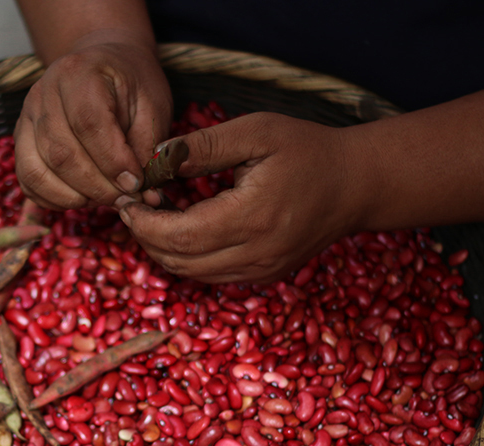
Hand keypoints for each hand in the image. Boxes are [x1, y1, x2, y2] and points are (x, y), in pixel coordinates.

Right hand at [14, 39, 172, 210]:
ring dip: (75, 197)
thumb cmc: (130, 84)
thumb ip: (146, 148)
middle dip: (97, 187)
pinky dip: (53, 199)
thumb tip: (144, 194)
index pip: (89, 124)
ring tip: (104, 199)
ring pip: (38, 171)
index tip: (135, 183)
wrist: (102, 63)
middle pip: (61, 153)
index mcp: (80, 73)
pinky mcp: (21, 138)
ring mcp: (27, 116)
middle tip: (124, 199)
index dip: (113, 162)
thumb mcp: (151, 106)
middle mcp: (44, 92)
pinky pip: (28, 180)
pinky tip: (81, 198)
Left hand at [119, 112, 364, 283]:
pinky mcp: (264, 276)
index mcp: (253, 218)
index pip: (179, 237)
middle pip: (179, 261)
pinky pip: (211, 276)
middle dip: (146, 236)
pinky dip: (186, 257)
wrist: (356, 184)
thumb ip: (203, 146)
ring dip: (163, 249)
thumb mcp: (256, 132)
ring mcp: (261, 271)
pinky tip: (180, 228)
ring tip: (152, 214)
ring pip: (191, 274)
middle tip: (132, 207)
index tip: (128, 200)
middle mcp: (257, 254)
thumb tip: (154, 160)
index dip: (144, 223)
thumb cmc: (307, 150)